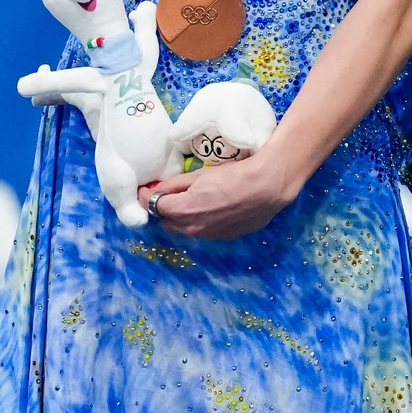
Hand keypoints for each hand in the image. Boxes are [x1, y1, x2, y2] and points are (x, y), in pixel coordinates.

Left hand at [137, 148, 293, 239]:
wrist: (267, 187)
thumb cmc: (234, 175)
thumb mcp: (201, 174)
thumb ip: (175, 184)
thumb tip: (155, 189)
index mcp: (183, 211)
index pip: (154, 207)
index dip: (146, 197)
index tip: (144, 190)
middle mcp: (192, 229)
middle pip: (167, 221)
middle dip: (165, 209)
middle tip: (170, 194)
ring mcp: (208, 236)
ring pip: (185, 228)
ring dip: (182, 216)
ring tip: (194, 199)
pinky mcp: (223, 237)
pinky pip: (204, 230)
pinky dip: (201, 220)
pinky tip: (214, 207)